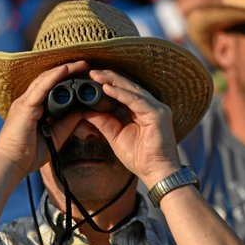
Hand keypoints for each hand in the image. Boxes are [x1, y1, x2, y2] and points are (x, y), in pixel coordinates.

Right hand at [0, 61, 86, 176]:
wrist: (12, 164)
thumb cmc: (29, 154)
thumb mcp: (56, 134)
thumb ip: (68, 122)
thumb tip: (83, 110)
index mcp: (34, 108)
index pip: (51, 88)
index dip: (66, 80)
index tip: (83, 76)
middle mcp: (28, 102)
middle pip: (49, 80)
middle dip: (67, 71)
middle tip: (85, 65)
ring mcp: (25, 102)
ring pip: (46, 79)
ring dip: (64, 70)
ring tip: (80, 64)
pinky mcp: (25, 107)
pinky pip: (41, 87)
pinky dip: (54, 77)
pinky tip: (65, 69)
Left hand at [83, 69, 180, 187]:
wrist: (156, 173)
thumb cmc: (140, 158)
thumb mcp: (115, 136)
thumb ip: (103, 122)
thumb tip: (85, 110)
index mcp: (144, 111)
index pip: (125, 92)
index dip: (109, 83)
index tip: (91, 79)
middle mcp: (152, 106)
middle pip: (129, 87)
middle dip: (110, 78)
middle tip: (91, 72)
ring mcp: (157, 109)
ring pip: (133, 90)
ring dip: (114, 82)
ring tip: (97, 76)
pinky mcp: (158, 114)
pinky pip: (136, 101)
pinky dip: (121, 94)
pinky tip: (107, 89)